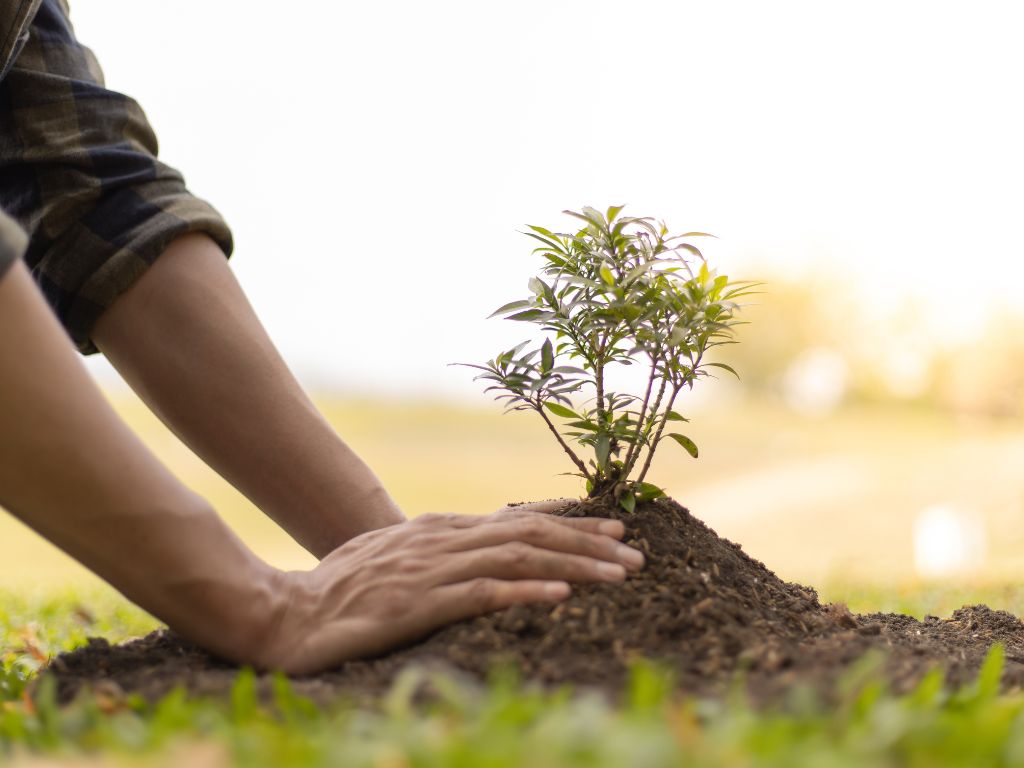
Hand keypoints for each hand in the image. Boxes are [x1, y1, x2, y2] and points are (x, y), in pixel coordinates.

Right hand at [254, 504, 643, 673]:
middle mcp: (441, 540)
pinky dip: (524, 590)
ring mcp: (430, 570)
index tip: (614, 530)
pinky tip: (561, 595)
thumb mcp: (394, 559)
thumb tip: (479, 554)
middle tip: (636, 553)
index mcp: (439, 530)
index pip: (517, 521)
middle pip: (530, 533)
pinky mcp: (417, 604)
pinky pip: (481, 593)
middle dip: (588, 542)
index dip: (570, 525)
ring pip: (517, 556)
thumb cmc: (338, 591)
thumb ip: (437, 553)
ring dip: (575, 563)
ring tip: (621, 573)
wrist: (284, 614)